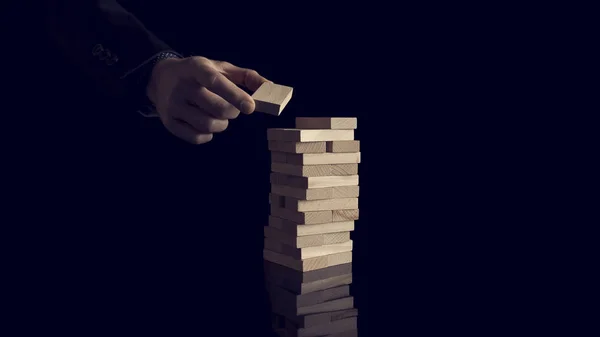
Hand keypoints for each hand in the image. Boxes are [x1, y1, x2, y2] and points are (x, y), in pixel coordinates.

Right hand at [146, 56, 268, 143]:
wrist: (161, 78)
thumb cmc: (199, 74)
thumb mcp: (221, 67)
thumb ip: (247, 76)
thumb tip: (270, 87)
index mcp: (196, 68)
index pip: (215, 82)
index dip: (235, 95)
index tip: (251, 107)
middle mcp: (181, 86)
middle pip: (216, 109)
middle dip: (231, 112)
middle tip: (231, 109)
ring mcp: (173, 105)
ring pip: (207, 125)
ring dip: (221, 125)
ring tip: (219, 116)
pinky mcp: (169, 122)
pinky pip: (196, 137)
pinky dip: (208, 135)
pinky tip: (206, 124)